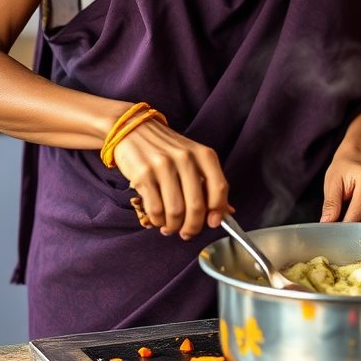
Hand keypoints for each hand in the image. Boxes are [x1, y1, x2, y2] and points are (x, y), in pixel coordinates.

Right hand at [113, 120, 229, 239]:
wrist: (133, 128)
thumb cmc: (166, 148)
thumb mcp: (193, 158)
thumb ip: (210, 184)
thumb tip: (228, 213)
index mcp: (204, 154)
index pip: (220, 188)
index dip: (218, 211)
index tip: (212, 223)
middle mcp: (186, 158)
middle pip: (197, 206)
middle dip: (193, 227)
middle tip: (187, 232)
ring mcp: (163, 166)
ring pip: (175, 211)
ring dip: (174, 226)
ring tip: (171, 226)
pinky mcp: (143, 175)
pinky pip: (155, 209)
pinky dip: (158, 221)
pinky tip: (158, 218)